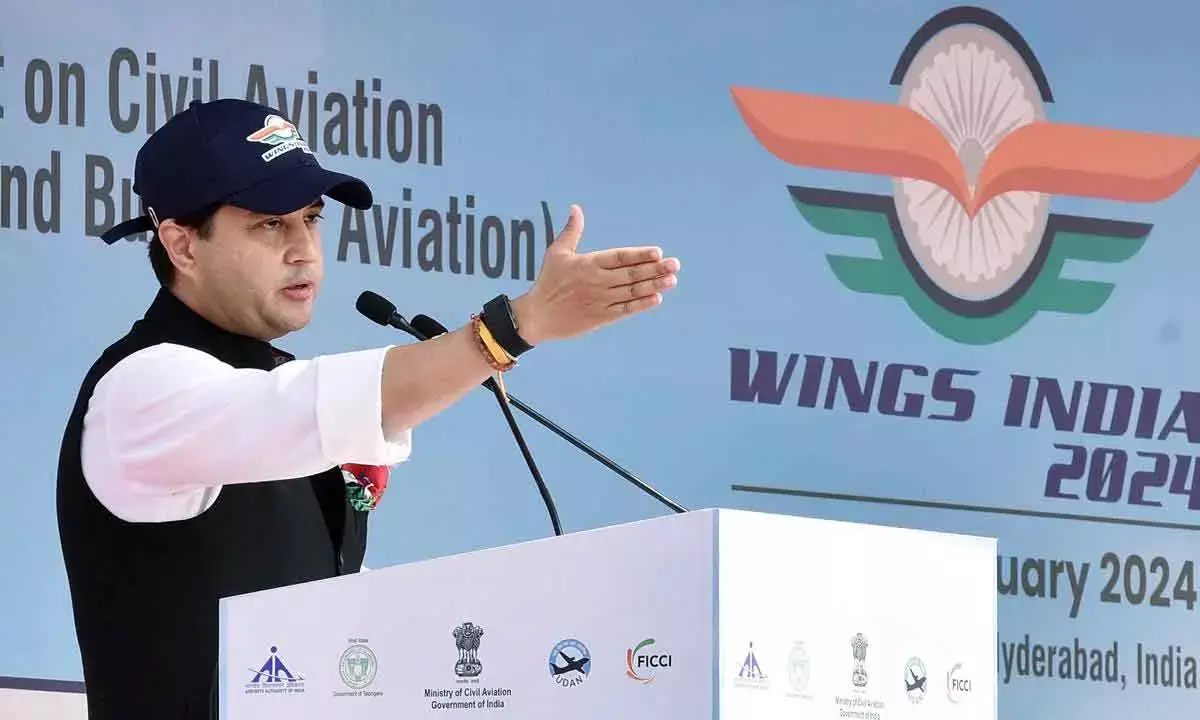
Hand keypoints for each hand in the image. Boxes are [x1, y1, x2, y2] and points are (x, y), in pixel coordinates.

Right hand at [511, 204, 679, 344]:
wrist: (537, 317)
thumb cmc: (548, 282)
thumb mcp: (557, 253)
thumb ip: (572, 231)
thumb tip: (576, 208)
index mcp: (588, 264)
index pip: (620, 257)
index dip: (640, 254)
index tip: (658, 252)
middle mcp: (597, 281)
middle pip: (631, 274)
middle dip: (655, 269)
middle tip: (675, 264)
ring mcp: (600, 300)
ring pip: (632, 291)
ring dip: (654, 285)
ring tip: (672, 279)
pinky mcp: (601, 317)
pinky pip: (625, 311)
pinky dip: (641, 305)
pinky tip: (657, 298)